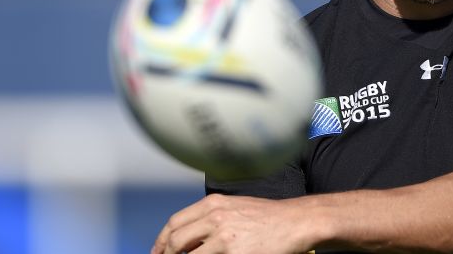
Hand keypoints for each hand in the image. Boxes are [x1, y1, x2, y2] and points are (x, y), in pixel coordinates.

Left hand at [151, 193, 312, 253]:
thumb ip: (210, 218)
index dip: (161, 241)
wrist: (295, 222)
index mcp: (213, 204)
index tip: (156, 252)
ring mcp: (224, 238)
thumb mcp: (234, 207)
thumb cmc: (267, 216)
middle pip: (175, 241)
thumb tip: (188, 238)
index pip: (175, 222)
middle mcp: (215, 217)